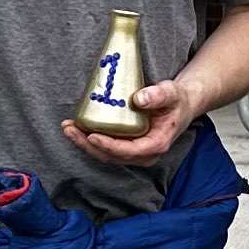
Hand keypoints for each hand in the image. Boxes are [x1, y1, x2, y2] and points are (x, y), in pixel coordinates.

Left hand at [68, 69, 202, 167]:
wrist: (180, 106)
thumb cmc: (176, 101)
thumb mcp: (172, 93)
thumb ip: (158, 95)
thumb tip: (138, 99)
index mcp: (156, 144)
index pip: (129, 151)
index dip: (109, 146)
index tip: (92, 136)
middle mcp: (143, 154)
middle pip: (111, 156)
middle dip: (87, 145)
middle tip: (70, 130)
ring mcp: (133, 152)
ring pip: (105, 154)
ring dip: (84, 143)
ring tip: (68, 128)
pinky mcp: (125, 146)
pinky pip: (105, 147)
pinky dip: (88, 139)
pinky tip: (76, 127)